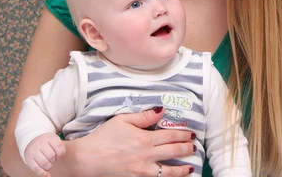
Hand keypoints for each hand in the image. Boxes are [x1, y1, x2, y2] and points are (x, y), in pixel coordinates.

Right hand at [24, 133, 65, 176]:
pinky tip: (47, 175)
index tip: (59, 155)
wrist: (31, 139)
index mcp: (48, 138)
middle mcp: (40, 144)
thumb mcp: (54, 139)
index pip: (58, 146)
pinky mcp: (29, 159)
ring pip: (44, 162)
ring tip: (49, 164)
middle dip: (54, 159)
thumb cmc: (46, 142)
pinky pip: (36, 168)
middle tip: (52, 158)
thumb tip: (60, 157)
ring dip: (49, 166)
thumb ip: (60, 147)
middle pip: (51, 155)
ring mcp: (33, 151)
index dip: (61, 153)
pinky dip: (43, 173)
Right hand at [67, 107, 195, 176]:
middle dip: (186, 149)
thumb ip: (143, 116)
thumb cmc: (103, 138)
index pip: (170, 136)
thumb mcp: (122, 120)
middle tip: (194, 147)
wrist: (87, 159)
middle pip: (173, 152)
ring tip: (191, 167)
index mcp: (144, 139)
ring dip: (182, 169)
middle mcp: (146, 156)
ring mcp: (142, 171)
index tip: (191, 134)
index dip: (183, 135)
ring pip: (168, 172)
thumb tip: (161, 110)